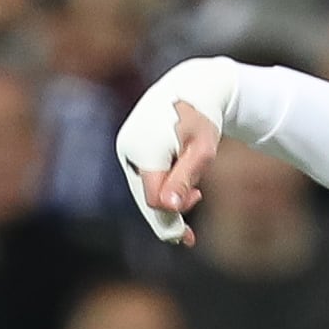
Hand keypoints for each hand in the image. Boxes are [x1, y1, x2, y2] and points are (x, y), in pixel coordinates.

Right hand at [114, 58, 242, 243]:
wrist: (192, 87)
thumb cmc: (202, 119)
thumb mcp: (202, 151)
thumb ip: (185, 179)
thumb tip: (169, 207)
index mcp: (147, 149)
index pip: (153, 198)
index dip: (169, 219)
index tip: (186, 236)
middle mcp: (129, 148)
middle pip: (144, 196)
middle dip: (166, 219)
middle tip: (187, 240)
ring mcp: (126, 146)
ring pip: (143, 188)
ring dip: (165, 204)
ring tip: (189, 220)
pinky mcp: (129, 146)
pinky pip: (143, 177)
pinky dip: (160, 190)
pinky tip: (182, 199)